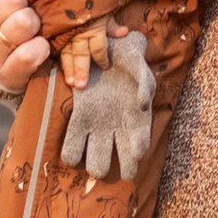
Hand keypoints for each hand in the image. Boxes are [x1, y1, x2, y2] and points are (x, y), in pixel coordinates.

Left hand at [59, 31, 155, 183]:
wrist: (104, 48)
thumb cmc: (127, 59)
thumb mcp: (139, 66)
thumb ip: (144, 84)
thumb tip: (142, 105)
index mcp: (137, 120)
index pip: (139, 146)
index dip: (137, 152)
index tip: (137, 152)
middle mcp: (119, 129)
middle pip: (123, 160)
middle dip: (121, 168)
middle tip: (121, 169)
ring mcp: (98, 126)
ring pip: (97, 161)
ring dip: (97, 166)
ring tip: (95, 167)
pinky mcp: (79, 119)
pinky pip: (74, 145)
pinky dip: (73, 153)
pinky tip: (74, 153)